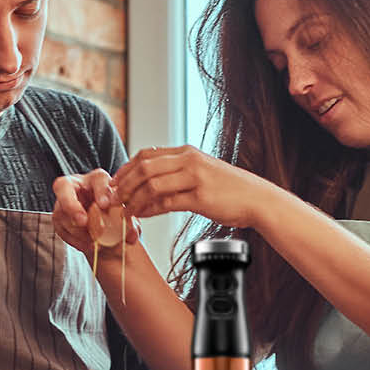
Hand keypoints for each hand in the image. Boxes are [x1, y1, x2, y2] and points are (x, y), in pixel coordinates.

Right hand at [51, 168, 139, 255]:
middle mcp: (76, 185)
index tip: (105, 205)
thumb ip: (129, 221)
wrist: (105, 222)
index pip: (98, 179)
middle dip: (72, 206)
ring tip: (92, 241)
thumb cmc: (114, 212)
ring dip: (76, 229)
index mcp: (97, 179)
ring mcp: (63, 200)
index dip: (101, 191)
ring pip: (61, 212)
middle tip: (83, 221)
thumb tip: (132, 235)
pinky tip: (87, 246)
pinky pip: (60, 228)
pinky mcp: (58, 217)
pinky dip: (74, 240)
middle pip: (62, 187)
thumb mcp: (124, 213)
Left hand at [110, 145, 283, 229]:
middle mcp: (189, 160)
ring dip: (133, 199)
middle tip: (113, 199)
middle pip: (144, 167)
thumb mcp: (201, 172)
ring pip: (151, 184)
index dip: (126, 169)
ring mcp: (195, 177)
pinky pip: (166, 202)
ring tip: (125, 211)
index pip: (146, 155)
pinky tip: (142, 216)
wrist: (256, 199)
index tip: (114, 183)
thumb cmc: (228, 189)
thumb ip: (177, 173)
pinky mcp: (200, 197)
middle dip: (124, 184)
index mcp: (187, 152)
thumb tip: (151, 183)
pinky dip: (149, 210)